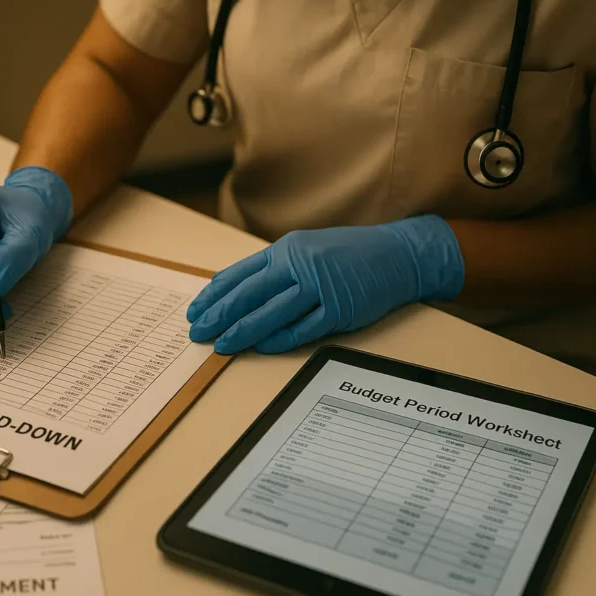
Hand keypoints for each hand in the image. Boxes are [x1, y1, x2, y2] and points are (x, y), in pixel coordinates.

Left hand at [186, 215, 464, 353]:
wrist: (399, 254)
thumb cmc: (348, 254)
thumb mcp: (306, 250)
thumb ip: (273, 268)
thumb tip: (234, 291)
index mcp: (287, 249)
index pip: (240, 274)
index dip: (214, 295)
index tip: (196, 310)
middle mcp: (300, 264)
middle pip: (249, 294)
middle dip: (219, 315)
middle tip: (198, 332)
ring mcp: (320, 287)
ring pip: (271, 313)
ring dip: (242, 331)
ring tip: (221, 345)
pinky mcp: (339, 310)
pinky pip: (302, 329)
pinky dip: (278, 339)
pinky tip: (259, 346)